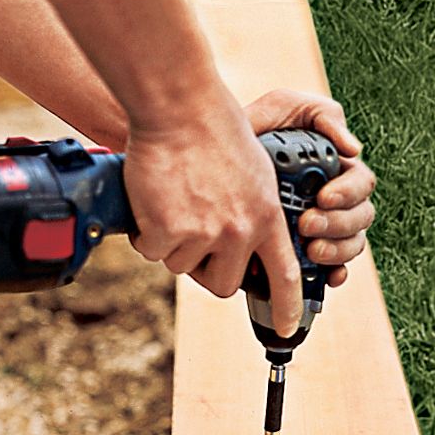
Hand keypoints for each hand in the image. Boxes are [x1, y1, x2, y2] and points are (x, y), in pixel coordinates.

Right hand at [124, 86, 303, 336]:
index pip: (283, 275)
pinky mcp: (169, 231)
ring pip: (181, 267)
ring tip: (173, 202)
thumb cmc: (214, 128)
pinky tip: (153, 201)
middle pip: (223, 284)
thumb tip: (241, 246)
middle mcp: (240, 231)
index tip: (288, 328)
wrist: (180, 106)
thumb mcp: (255, 172)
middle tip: (193, 238)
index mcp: (266, 217)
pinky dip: (145, 233)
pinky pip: (152, 251)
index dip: (287, 307)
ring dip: (171, 244)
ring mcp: (205, 233)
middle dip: (206, 270)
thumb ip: (254, 211)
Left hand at [244, 89, 375, 287]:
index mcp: (335, 168)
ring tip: (310, 250)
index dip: (348, 193)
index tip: (322, 196)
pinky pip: (332, 271)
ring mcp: (324, 229)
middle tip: (307, 224)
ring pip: (351, 245)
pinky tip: (326, 279)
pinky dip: (333, 276)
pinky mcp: (306, 253)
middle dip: (337, 224)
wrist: (208, 159)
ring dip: (337, 250)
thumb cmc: (248, 130)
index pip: (361, 184)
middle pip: (361, 218)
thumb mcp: (281, 109)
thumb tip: (354, 150)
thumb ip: (320, 116)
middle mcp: (337, 200)